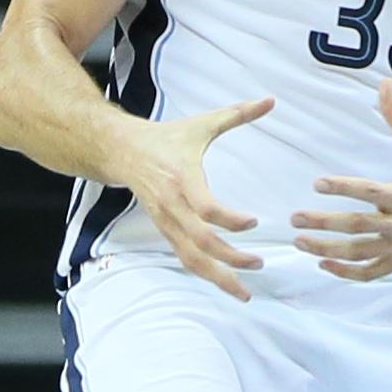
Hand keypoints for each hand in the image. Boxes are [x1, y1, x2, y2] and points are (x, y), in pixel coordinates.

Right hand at [119, 96, 274, 300]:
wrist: (121, 150)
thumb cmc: (166, 137)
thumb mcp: (201, 123)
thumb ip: (238, 114)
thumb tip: (270, 100)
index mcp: (182, 178)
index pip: (205, 207)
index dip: (229, 220)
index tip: (254, 222)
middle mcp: (173, 204)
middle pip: (200, 242)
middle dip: (230, 258)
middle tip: (259, 264)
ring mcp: (166, 220)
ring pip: (190, 258)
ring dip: (217, 277)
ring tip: (244, 292)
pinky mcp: (164, 229)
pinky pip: (184, 257)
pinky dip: (204, 272)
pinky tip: (224, 282)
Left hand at [294, 82, 391, 280]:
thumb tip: (383, 83)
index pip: (370, 191)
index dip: (343, 187)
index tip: (316, 183)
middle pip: (358, 225)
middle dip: (324, 223)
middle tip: (295, 218)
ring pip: (360, 252)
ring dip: (327, 249)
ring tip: (300, 241)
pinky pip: (371, 272)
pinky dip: (346, 272)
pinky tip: (323, 263)